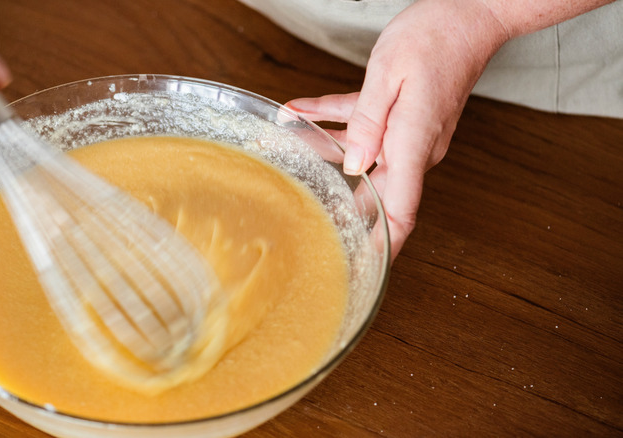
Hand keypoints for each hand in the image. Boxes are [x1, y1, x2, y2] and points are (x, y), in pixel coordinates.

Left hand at [286, 0, 508, 260]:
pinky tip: (297, 112)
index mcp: (413, 145)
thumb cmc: (436, 37)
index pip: (400, 213)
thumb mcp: (390, 75)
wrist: (470, 12)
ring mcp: (408, 134)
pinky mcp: (401, 116)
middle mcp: (413, 148)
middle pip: (371, 192)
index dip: (380, 247)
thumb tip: (353, 167)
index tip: (360, 270)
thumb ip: (366, 123)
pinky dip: (331, 120)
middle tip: (304, 223)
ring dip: (318, 152)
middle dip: (335, 206)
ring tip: (279, 146)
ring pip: (356, 155)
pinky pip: (361, 124)